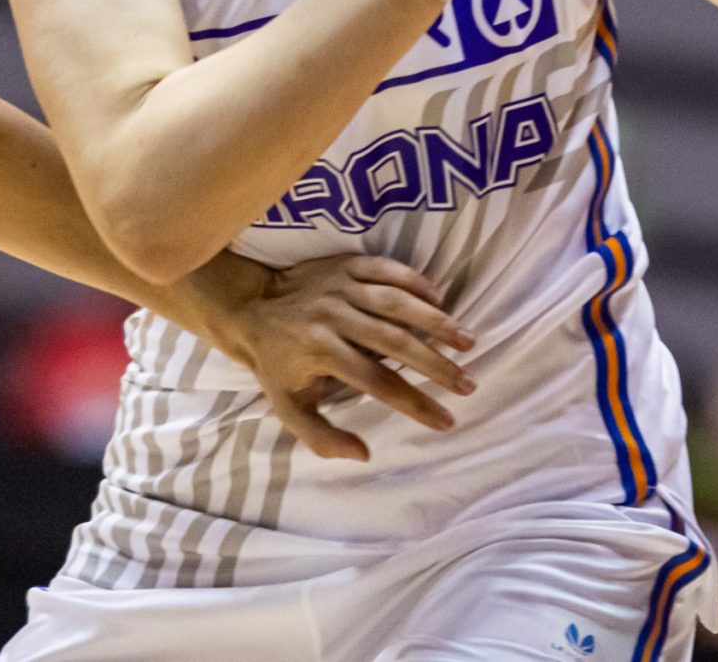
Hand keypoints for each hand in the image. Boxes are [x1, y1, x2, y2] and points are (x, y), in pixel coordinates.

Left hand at [225, 254, 477, 460]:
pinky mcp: (346, 263)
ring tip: (468, 341)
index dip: (415, 403)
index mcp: (321, 350)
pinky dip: (416, 282)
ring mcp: (341, 285)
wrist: (249, 305)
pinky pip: (387, 269)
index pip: (378, 382)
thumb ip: (321, 437)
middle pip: (394, 341)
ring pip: (396, 302)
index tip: (446, 420)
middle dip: (436, 365)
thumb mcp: (288, 407)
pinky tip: (440, 300)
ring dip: (436, 321)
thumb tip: (364, 455)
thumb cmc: (276, 363)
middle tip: (468, 385)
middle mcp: (334, 316)